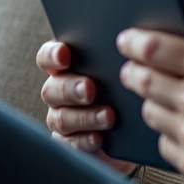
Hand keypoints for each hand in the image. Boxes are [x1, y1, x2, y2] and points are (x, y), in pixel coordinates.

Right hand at [36, 40, 136, 175]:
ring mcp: (62, 118)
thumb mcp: (127, 71)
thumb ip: (120, 57)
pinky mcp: (70, 143)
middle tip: (90, 89)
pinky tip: (99, 138)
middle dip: (70, 88)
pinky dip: (84, 140)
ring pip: (60, 118)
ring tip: (108, 116)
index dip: (52, 55)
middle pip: (51, 89)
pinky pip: (69, 143)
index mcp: (69, 68)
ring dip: (83, 117)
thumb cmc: (128, 90)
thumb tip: (134, 40)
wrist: (135, 130)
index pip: (48, 57)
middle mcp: (60, 92)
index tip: (65, 55)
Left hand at [116, 4, 183, 183]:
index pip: (153, 48)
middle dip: (134, 69)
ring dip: (153, 101)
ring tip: (171, 97)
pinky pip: (162, 143)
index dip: (133, 41)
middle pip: (140, 79)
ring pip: (148, 111)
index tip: (128, 39)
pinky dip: (170, 132)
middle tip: (138, 66)